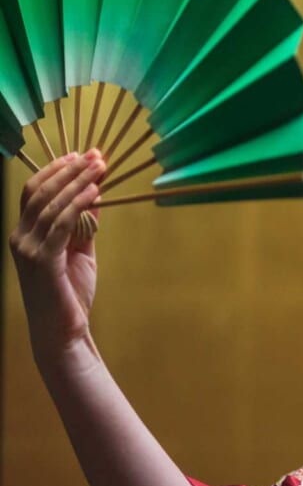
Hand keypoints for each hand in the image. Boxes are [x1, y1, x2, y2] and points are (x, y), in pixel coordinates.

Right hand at [9, 150, 106, 366]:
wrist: (63, 331)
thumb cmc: (71, 293)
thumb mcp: (80, 251)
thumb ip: (84, 225)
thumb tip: (96, 195)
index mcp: (25, 233)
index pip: (35, 190)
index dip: (57, 169)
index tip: (83, 154)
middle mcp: (20, 237)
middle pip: (41, 191)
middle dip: (70, 169)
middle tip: (95, 155)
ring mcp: (28, 249)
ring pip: (51, 204)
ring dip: (77, 182)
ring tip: (99, 167)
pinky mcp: (42, 261)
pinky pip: (60, 225)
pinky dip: (78, 205)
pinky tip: (95, 193)